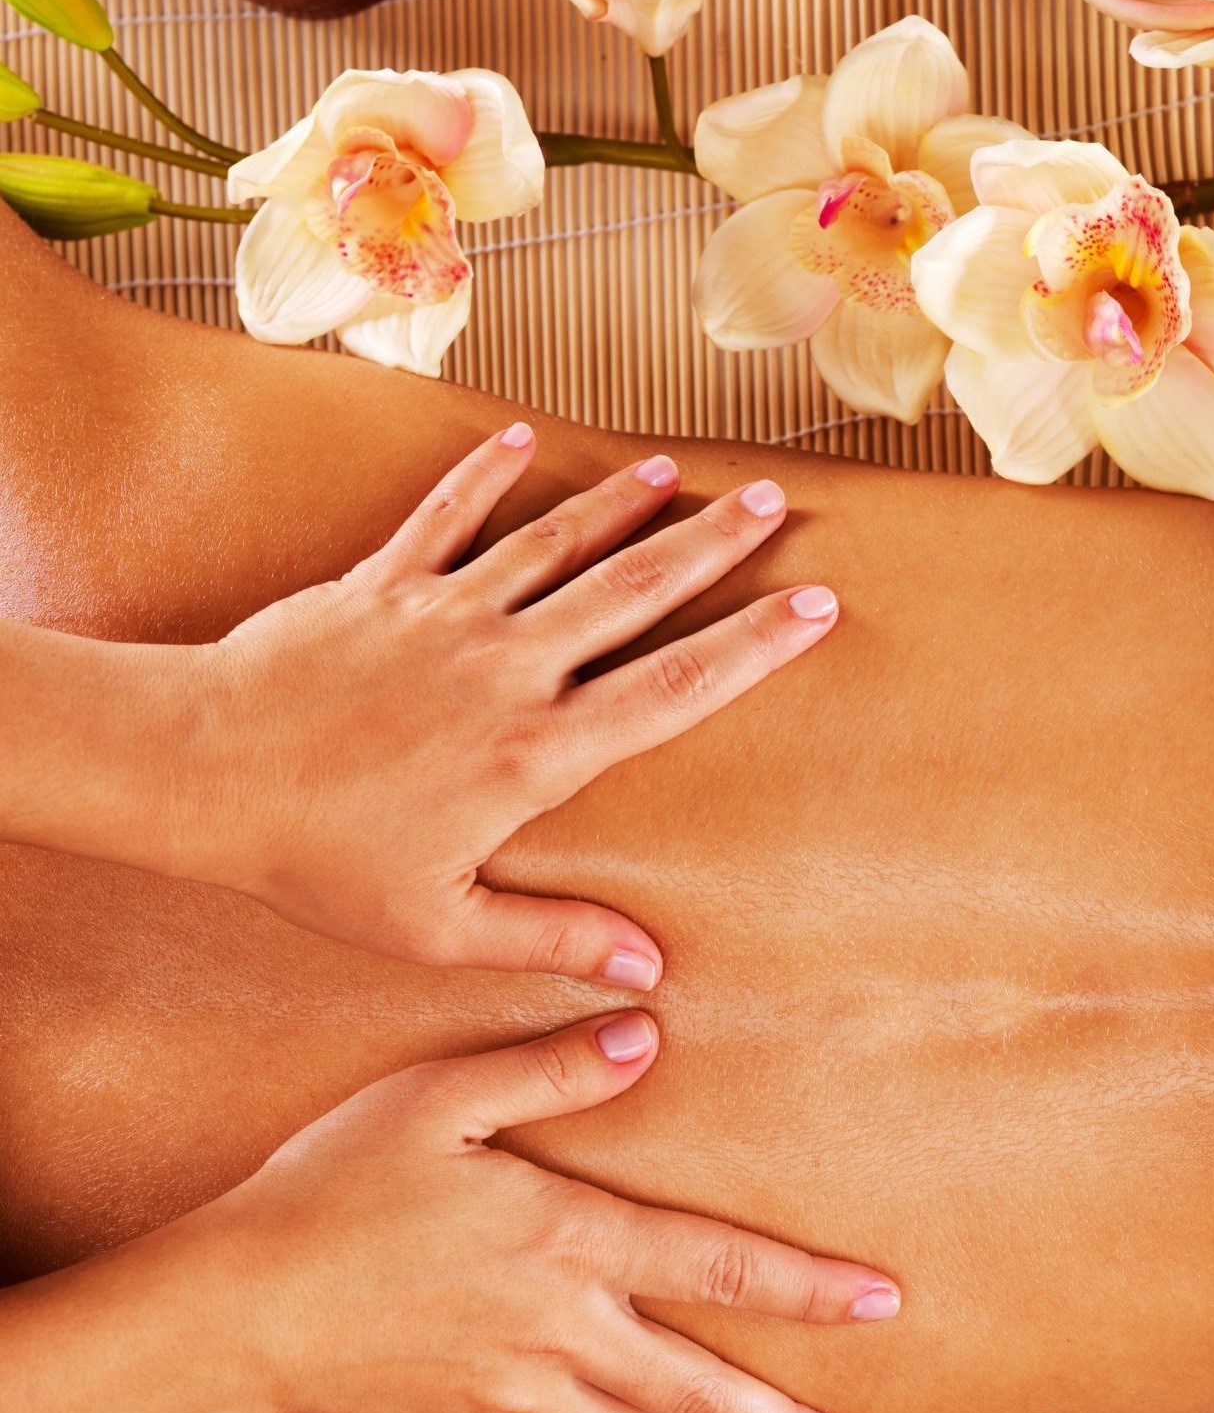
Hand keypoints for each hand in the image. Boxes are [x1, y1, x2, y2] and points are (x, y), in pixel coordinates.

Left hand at [176, 422, 836, 981]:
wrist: (200, 772)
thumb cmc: (318, 861)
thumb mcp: (437, 927)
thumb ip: (549, 938)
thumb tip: (647, 970)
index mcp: (534, 752)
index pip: (673, 687)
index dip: (754, 644)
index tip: (814, 605)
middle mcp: (508, 668)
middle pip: (634, 592)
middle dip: (713, 544)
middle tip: (775, 502)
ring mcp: (446, 616)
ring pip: (557, 544)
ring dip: (624, 504)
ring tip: (681, 472)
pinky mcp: (385, 585)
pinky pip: (447, 517)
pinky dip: (486, 476)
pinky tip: (524, 441)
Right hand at [179, 1011, 898, 1412]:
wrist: (235, 1302)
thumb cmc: (335, 1183)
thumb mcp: (443, 1096)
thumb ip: (554, 1067)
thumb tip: (649, 1034)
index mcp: (566, 1238)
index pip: (716, 1265)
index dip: (806, 1287)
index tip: (880, 1303)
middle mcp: (557, 1328)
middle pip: (696, 1381)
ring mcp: (510, 1394)